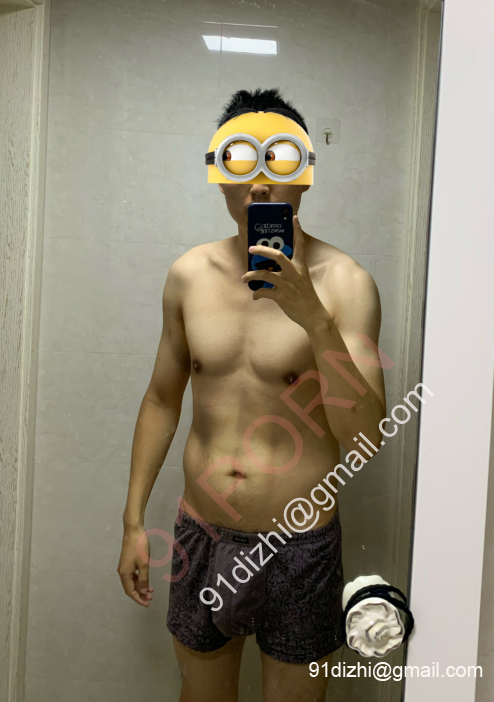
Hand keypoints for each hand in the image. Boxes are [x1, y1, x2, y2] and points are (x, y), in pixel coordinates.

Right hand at [117, 527, 153, 606]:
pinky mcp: (127, 562)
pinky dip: (139, 580)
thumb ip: (143, 579)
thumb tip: (143, 591)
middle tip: (151, 597)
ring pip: (131, 581)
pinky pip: (132, 575)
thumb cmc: (139, 547)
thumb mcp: (144, 564)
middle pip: (130, 588)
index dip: (138, 599)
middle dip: (140, 594)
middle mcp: (122, 572)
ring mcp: (124, 567)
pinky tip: (145, 580)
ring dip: (140, 587)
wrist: (133, 531)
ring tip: (150, 590)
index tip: (147, 604)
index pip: (130, 591)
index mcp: (124, 574)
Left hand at [241, 215, 329, 331]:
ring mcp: (288, 284)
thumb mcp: (301, 279)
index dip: (297, 230)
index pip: (299, 244)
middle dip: (262, 250)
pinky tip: (255, 295)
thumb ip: (288, 271)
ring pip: (265, 274)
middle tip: (251, 249)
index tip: (293, 217)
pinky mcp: (282, 297)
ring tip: (244, 278)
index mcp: (300, 266)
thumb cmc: (305, 295)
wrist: (312, 313)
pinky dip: (257, 293)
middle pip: (277, 256)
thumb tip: (269, 268)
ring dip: (251, 275)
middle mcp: (294, 273)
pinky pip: (264, 292)